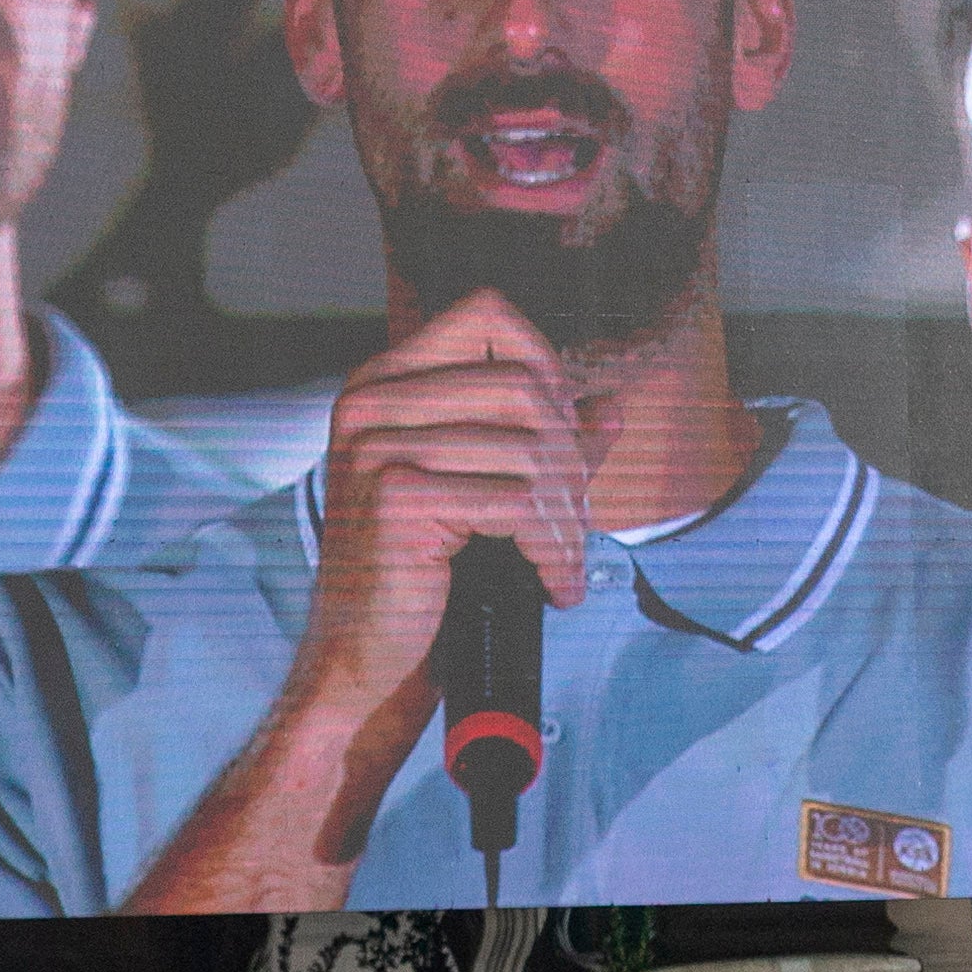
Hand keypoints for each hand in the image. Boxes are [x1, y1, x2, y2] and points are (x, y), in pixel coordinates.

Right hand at [282, 290, 593, 759]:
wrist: (361, 658)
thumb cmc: (420, 573)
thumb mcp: (479, 488)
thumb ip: (539, 439)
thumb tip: (610, 404)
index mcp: (384, 381)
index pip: (486, 314)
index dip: (544, 362)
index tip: (563, 432)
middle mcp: (372, 400)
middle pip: (523, 387)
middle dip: (570, 459)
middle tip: (573, 521)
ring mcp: (378, 446)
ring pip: (530, 452)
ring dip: (567, 519)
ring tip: (565, 562)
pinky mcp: (397, 498)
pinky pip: (516, 507)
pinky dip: (554, 552)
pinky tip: (554, 585)